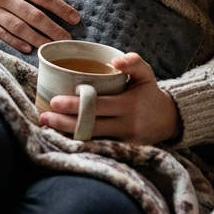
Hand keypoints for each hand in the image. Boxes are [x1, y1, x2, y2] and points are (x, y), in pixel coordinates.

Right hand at [0, 0, 79, 52]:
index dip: (61, 8)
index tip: (75, 19)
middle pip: (33, 15)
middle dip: (53, 29)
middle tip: (68, 41)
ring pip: (18, 27)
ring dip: (37, 39)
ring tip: (52, 49)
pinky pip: (0, 33)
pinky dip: (15, 41)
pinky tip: (27, 49)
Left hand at [40, 53, 181, 144]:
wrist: (170, 120)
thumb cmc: (151, 93)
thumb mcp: (147, 75)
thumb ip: (134, 63)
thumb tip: (116, 61)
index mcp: (129, 106)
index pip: (98, 106)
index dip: (75, 106)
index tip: (54, 102)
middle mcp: (126, 126)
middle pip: (90, 126)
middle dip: (64, 123)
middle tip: (43, 117)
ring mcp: (124, 142)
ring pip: (92, 140)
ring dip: (67, 135)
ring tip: (47, 128)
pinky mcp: (123, 152)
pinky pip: (98, 147)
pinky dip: (80, 143)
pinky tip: (62, 138)